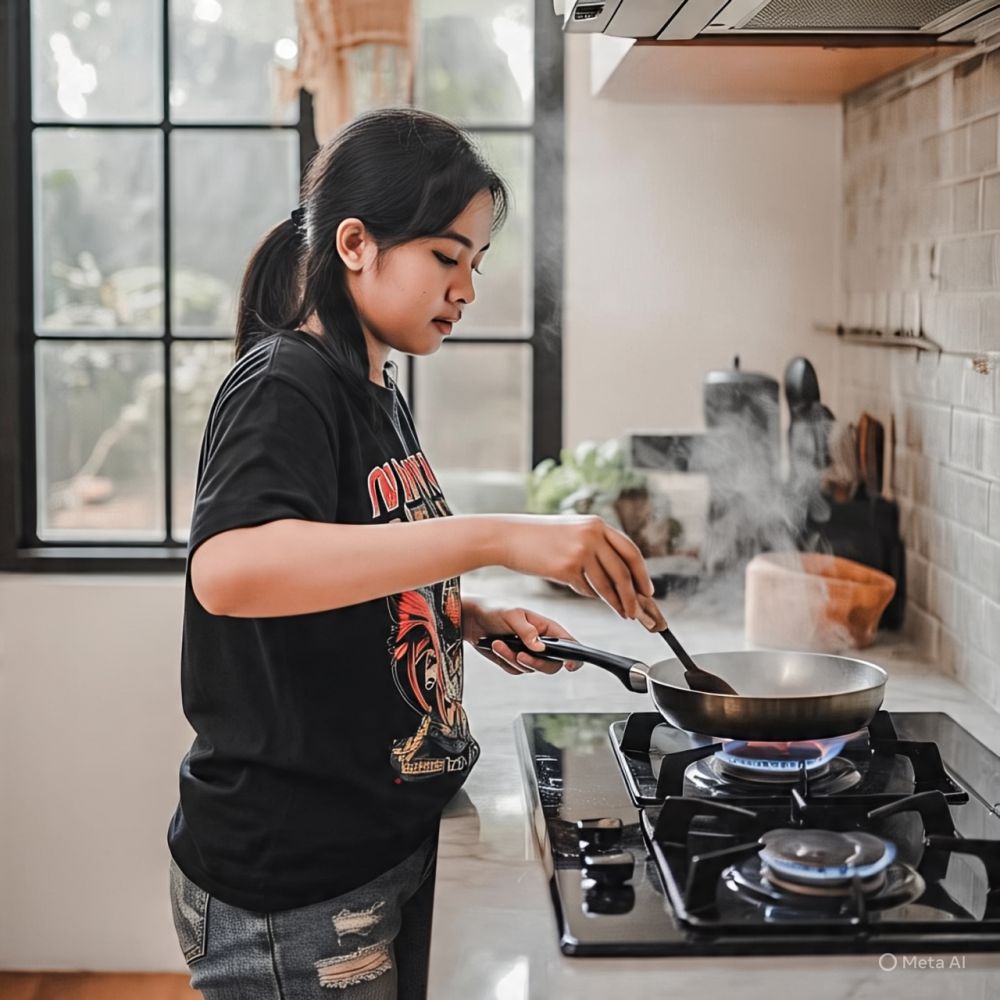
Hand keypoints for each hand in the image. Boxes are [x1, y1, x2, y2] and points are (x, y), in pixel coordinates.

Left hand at [462, 599, 582, 675]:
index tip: (569, 665)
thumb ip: (528, 631)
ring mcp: (528, 653)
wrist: (473, 619)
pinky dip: (504, 660)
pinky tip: (495, 646)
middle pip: (552, 664)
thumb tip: (541, 648)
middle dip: (536, 663)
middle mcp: (541, 642)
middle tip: (519, 655)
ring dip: (512, 658)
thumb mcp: (512, 615)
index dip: (575, 656)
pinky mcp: (514, 661)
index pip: (569, 643)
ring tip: (498, 643)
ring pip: (530, 669)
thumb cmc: (495, 610)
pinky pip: (515, 670)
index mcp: (546, 627)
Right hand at [494, 514, 653, 619]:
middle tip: (638, 611)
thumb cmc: (539, 537)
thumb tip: (619, 573)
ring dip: (618, 603)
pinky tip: (590, 596)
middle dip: (634, 595)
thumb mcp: (573, 531)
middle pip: (624, 571)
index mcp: (597, 524)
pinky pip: (586, 589)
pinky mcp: (566, 568)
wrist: (508, 536)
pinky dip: (591, 596)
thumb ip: (596, 545)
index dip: (642, 573)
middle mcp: (592, 535)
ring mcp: (580, 551)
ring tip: (624, 614)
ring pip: (608, 585)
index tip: (647, 590)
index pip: (630, 551)